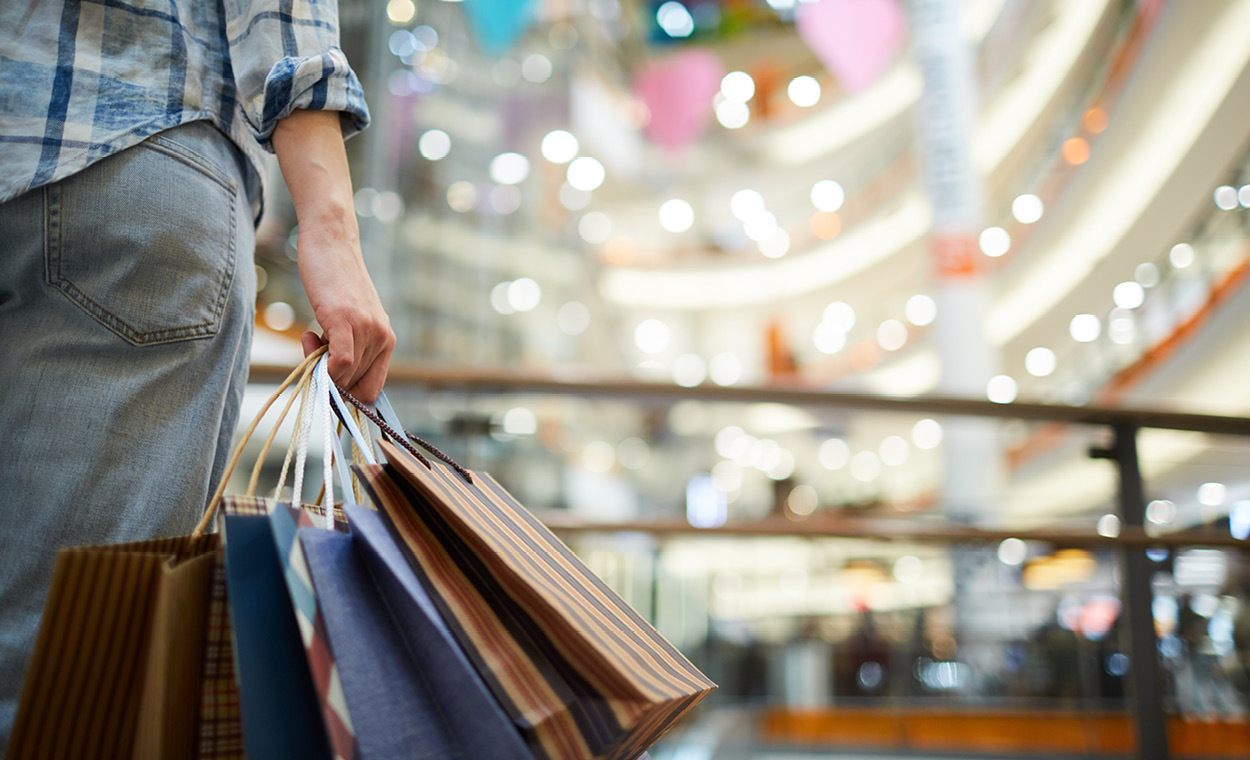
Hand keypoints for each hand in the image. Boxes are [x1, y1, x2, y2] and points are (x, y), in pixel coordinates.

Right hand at [295, 220, 394, 402]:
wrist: (332, 242)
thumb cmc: (335, 282)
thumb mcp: (350, 320)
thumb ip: (349, 347)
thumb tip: (332, 381)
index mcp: (387, 341)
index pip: (372, 391)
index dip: (347, 396)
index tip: (325, 382)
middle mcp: (383, 338)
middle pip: (354, 386)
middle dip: (328, 378)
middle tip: (312, 347)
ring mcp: (367, 329)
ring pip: (345, 376)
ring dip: (319, 365)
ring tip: (310, 335)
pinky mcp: (346, 319)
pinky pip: (340, 363)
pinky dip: (323, 366)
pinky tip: (309, 338)